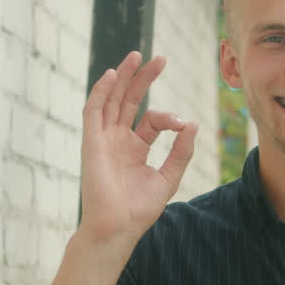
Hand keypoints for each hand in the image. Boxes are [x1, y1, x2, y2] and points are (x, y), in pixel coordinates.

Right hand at [75, 51, 197, 245]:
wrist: (117, 228)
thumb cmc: (139, 210)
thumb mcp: (168, 178)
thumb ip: (180, 152)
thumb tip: (192, 124)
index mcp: (135, 148)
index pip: (152, 120)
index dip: (169, 118)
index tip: (183, 125)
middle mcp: (118, 140)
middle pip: (130, 101)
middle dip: (143, 79)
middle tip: (160, 59)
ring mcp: (103, 140)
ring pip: (112, 100)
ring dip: (123, 77)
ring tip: (136, 56)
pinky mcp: (92, 143)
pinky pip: (93, 111)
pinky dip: (101, 92)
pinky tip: (112, 75)